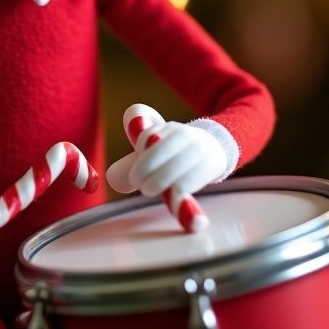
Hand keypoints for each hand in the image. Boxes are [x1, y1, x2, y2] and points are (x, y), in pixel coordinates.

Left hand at [107, 119, 227, 196]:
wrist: (217, 149)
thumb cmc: (177, 154)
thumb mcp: (156, 150)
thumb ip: (133, 162)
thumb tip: (111, 179)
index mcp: (165, 128)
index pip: (147, 133)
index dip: (141, 145)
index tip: (140, 156)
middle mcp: (182, 134)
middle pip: (157, 148)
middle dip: (143, 168)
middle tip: (138, 182)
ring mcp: (197, 149)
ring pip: (172, 166)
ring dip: (157, 181)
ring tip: (149, 190)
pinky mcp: (208, 167)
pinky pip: (188, 182)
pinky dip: (177, 195)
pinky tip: (172, 200)